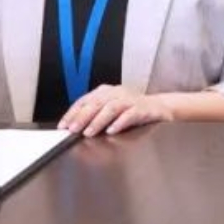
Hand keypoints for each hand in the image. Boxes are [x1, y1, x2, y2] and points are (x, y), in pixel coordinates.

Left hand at [58, 85, 173, 136]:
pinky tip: (112, 130)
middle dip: (82, 117)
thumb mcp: (111, 109)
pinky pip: (130, 114)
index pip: (85, 100)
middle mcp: (117, 93)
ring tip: (89, 132)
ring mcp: (130, 100)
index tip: (63, 125)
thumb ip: (94, 115)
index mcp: (106, 91)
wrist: (159, 107)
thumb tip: (73, 127)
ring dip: (98, 120)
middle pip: (96, 103)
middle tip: (73, 129)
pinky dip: (120, 122)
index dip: (73, 113)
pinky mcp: (143, 109)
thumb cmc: (132, 110)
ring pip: (111, 107)